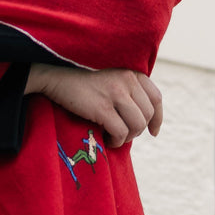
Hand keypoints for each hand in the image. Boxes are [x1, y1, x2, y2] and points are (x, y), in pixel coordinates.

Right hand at [25, 66, 162, 146]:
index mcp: (131, 73)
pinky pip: (121, 133)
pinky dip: (115, 141)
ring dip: (127, 137)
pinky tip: (106, 138)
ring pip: (136, 126)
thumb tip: (147, 120)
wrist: (57, 79)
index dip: (157, 118)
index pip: (156, 98)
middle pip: (147, 115)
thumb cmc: (85, 85)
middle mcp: (126, 80)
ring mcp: (115, 93)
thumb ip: (130, 92)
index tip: (152, 132)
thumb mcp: (112, 80)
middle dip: (137, 130)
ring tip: (113, 135)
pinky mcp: (102, 107)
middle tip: (121, 133)